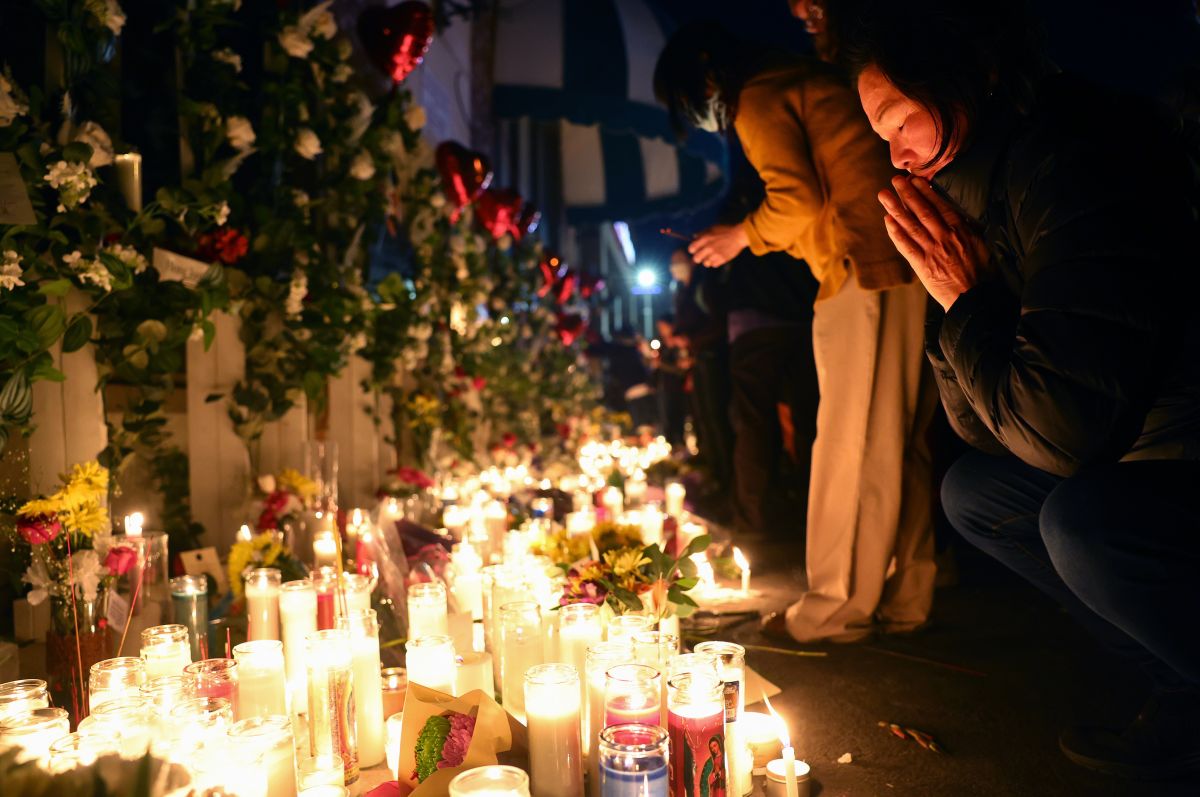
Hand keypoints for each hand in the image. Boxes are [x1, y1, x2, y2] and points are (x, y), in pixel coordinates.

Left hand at [688, 223, 748, 267]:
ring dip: (707, 260)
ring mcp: (715, 254)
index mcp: (705, 239)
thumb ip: (702, 233)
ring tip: (712, 256)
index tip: (696, 249)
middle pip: (696, 259)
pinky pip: (714, 265)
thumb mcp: (712, 229)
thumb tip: (694, 237)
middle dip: (698, 257)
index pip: (691, 249)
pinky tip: (718, 257)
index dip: (693, 249)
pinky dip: (715, 262)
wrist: (738, 236)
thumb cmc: (725, 231)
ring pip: (705, 263)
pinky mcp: (722, 260)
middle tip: (702, 255)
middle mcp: (709, 248)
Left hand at [878, 175, 988, 310]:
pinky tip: (887, 221)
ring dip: (896, 208)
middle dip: (907, 194)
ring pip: (911, 225)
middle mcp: (944, 238)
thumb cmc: (983, 274)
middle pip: (922, 211)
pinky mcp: (922, 266)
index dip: (926, 191)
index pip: (940, 206)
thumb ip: (970, 229)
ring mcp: (932, 251)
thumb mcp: (983, 244)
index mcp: (961, 230)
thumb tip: (962, 216)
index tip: (915, 179)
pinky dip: (895, 233)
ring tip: (884, 195)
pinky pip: (906, 246)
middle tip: (895, 180)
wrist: (976, 298)